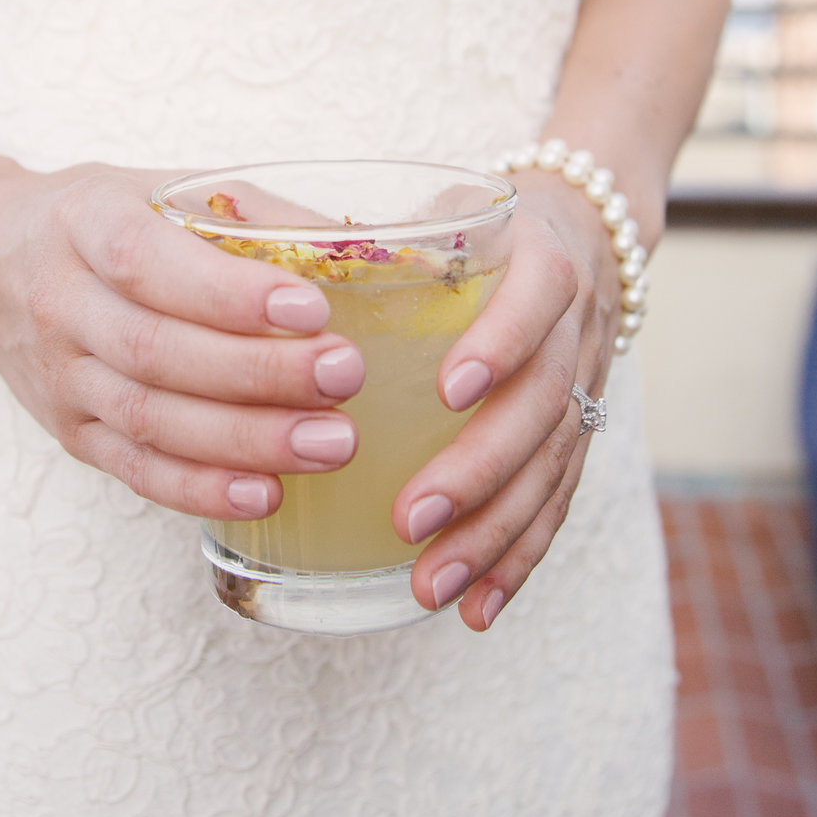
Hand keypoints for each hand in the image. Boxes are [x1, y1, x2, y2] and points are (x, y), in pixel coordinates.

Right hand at [0, 160, 367, 518]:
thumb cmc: (98, 218)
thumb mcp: (161, 185)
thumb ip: (254, 212)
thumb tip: (366, 245)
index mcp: (84, 224)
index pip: (149, 264)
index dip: (228, 293)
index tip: (311, 306)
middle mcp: (60, 303)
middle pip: (157, 352)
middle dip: (259, 373)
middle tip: (346, 377)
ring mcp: (59, 377)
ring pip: (150, 419)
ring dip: (247, 440)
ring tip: (332, 442)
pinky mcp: (69, 432)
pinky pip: (135, 471)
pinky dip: (201, 489)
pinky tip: (266, 493)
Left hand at [390, 167, 628, 629]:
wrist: (585, 230)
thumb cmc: (477, 224)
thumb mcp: (440, 206)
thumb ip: (361, 228)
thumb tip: (231, 225)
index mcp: (541, 258)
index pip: (536, 300)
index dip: (501, 344)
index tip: (447, 389)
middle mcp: (574, 328)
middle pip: (543, 406)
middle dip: (478, 469)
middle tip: (409, 517)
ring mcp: (585, 387)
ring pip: (553, 469)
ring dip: (493, 534)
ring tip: (431, 585)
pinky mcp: (580, 434)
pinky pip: (556, 505)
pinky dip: (517, 561)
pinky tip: (478, 610)